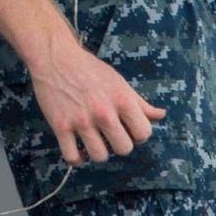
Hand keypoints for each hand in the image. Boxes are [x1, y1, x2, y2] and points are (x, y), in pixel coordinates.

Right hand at [30, 40, 165, 167]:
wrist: (54, 56)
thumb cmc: (88, 68)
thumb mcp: (118, 81)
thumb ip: (140, 102)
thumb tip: (161, 115)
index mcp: (121, 99)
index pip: (143, 133)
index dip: (137, 134)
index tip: (126, 127)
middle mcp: (103, 112)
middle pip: (124, 149)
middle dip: (118, 143)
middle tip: (108, 133)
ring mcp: (81, 121)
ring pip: (100, 156)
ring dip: (98, 151)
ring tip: (93, 140)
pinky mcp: (60, 126)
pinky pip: (72, 157)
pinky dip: (77, 159)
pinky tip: (78, 149)